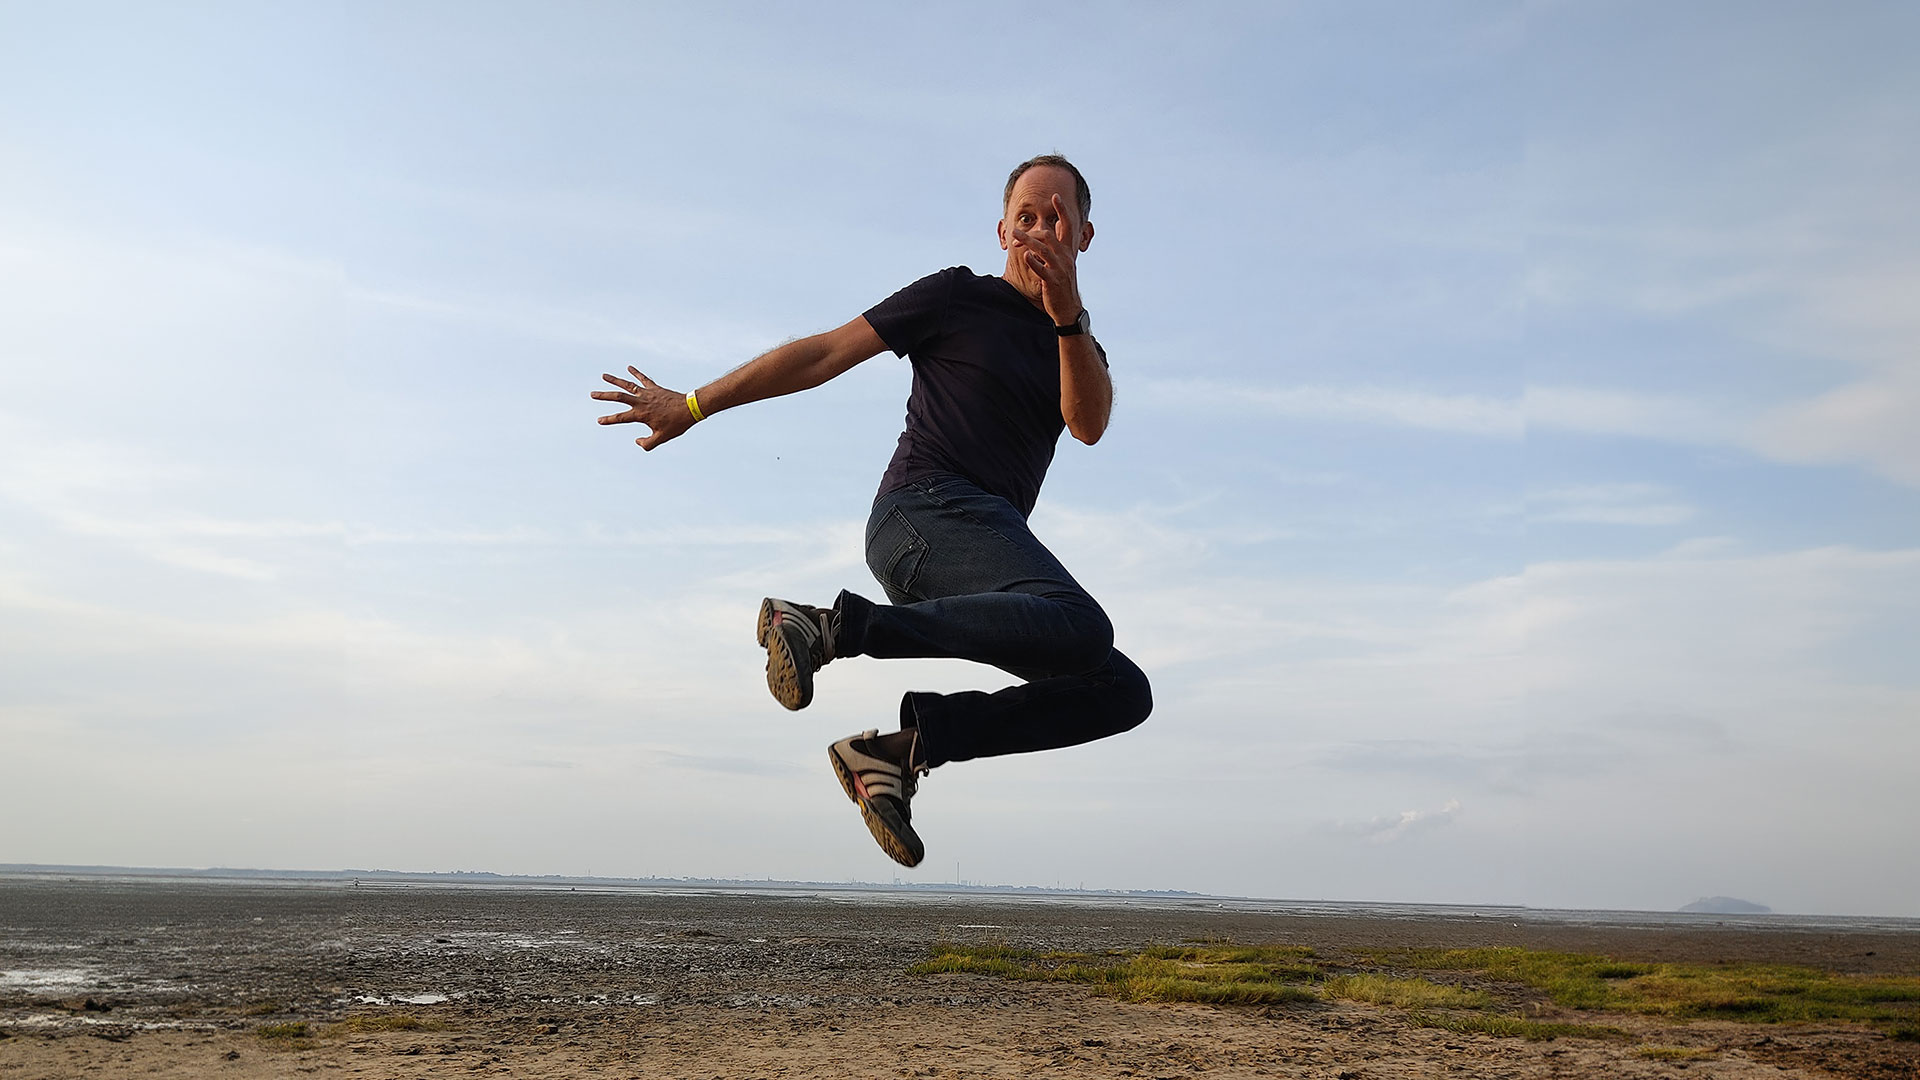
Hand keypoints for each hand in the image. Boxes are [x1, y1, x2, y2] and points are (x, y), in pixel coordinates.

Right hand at [591, 365, 694, 450]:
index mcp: (641, 414)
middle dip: (604, 395)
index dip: (609, 420)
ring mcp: (648, 393)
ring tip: (604, 375)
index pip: (621, 418)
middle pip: (619, 397)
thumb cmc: (677, 424)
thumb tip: (637, 441)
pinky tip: (629, 367)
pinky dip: (636, 373)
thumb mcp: (662, 438)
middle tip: (592, 394)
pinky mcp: (655, 388)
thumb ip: (648, 443)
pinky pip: (643, 379)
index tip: (599, 420)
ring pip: (628, 385)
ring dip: (615, 380)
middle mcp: (641, 402)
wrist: (690, 408)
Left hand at [1009, 193, 1085, 325]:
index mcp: (1068, 251)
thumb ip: (1057, 246)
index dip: (1062, 210)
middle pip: (1049, 235)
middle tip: (1014, 230)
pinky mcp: (1052, 281)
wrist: (1068, 308)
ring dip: (1027, 241)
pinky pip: (1042, 269)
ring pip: (1042, 250)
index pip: (1068, 226)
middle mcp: (1065, 257)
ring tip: (1014, 235)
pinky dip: (1033, 262)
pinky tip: (1025, 256)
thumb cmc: (1062, 285)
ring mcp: (1059, 269)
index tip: (1055, 196)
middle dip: (1031, 231)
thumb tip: (1052, 229)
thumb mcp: (1063, 263)